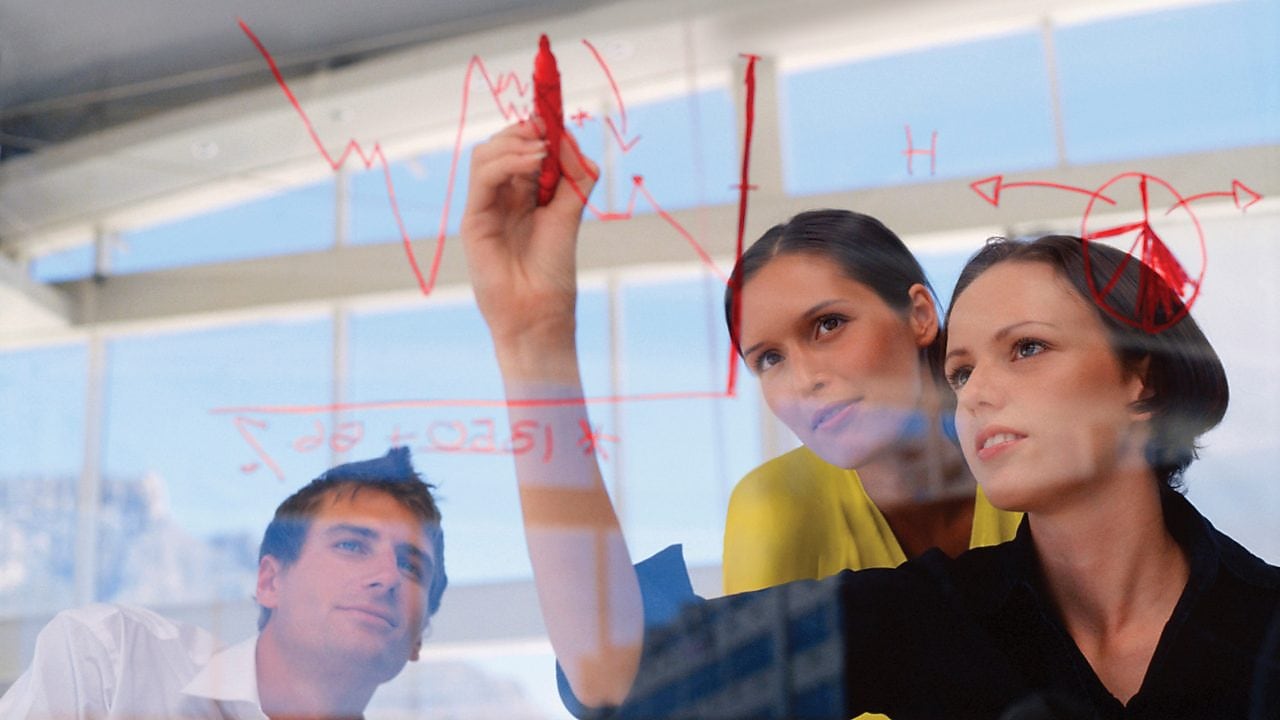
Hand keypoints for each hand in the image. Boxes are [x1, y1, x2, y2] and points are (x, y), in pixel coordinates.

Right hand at [461, 121, 598, 355]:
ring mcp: (485, 206)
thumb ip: (575, 177)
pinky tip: (533, 163)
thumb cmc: (554, 271)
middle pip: (501, 144)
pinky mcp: (474, 219)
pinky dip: (507, 161)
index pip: (523, 146)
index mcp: (525, 194)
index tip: (553, 109)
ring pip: (486, 154)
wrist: (539, 312)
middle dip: (525, 129)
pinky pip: (482, 176)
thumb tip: (568, 138)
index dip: (535, 125)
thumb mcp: (571, 215)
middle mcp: (502, 196)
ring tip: (542, 152)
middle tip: (547, 128)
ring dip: (516, 143)